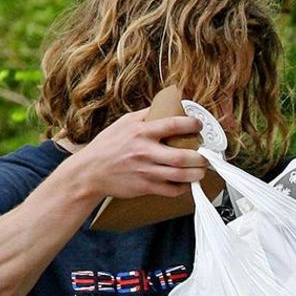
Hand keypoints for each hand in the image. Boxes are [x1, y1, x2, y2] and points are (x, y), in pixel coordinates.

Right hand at [64, 109, 208, 200]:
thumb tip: (169, 104)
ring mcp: (145, 171)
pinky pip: (171, 190)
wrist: (89, 172)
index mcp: (141, 132)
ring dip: (197, 174)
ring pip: (180, 175)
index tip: (198, 125)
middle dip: (200, 157)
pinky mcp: (145, 187)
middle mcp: (145, 152)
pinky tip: (185, 182)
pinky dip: (183, 188)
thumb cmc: (108, 146)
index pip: (173, 125)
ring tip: (201, 169)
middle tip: (205, 156)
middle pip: (182, 156)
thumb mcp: (124, 123)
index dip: (191, 124)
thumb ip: (147, 114)